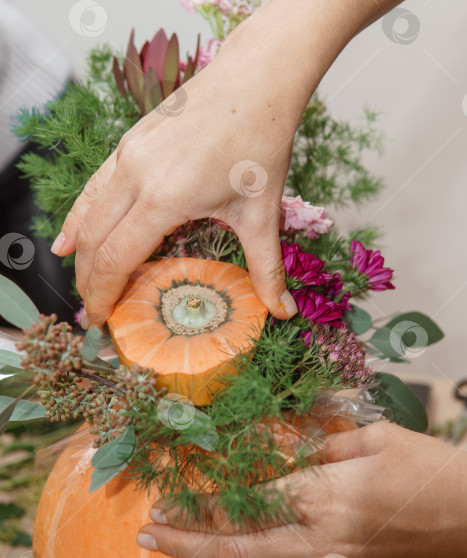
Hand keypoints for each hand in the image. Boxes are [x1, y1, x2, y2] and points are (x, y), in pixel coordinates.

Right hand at [52, 0, 400, 326]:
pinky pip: (95, 187)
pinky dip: (81, 216)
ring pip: (88, 212)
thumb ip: (266, 268)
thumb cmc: (260, 141)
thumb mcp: (262, 213)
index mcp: (164, 198)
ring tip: (82, 280)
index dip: (104, 294)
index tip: (102, 321)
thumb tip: (282, 310)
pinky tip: (72, 235)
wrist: (256, 79)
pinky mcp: (130, 141)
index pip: (116, 259)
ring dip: (81, 251)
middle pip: (94, 240)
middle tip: (95, 310)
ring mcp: (128, 154)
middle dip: (89, 280)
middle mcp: (136, 175)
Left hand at [137, 423, 466, 557]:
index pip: (242, 503)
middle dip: (187, 545)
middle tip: (148, 539)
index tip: (165, 501)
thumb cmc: (426, 465)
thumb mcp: (369, 436)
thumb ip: (315, 442)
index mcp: (322, 493)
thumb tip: (275, 443)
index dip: (198, 503)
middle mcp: (321, 538)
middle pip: (239, 548)